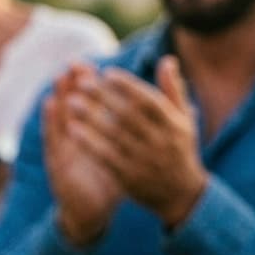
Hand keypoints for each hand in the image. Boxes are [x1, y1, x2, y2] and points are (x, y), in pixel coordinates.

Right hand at [44, 65, 122, 245]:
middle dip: (75, 84)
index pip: (94, 105)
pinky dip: (49, 119)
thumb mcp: (125, 156)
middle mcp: (77, 137)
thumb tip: (156, 115)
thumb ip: (136, 135)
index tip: (99, 66)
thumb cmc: (108, 182)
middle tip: (77, 62)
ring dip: (60, 95)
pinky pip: (52, 137)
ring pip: (61, 116)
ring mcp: (65, 148)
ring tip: (60, 75)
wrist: (91, 213)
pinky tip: (49, 104)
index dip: (95, 86)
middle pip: (75, 105)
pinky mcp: (56, 160)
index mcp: (95, 135)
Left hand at [63, 57, 206, 227]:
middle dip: (104, 98)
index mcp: (173, 124)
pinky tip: (71, 128)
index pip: (149, 101)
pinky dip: (89, 142)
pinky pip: (105, 157)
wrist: (181, 194)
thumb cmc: (178, 148)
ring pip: (114, 135)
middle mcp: (159, 141)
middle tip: (81, 82)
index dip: (128, 86)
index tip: (107, 73)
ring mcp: (143, 160)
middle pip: (127, 116)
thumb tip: (167, 60)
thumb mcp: (183, 120)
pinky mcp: (128, 176)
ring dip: (91, 117)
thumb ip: (173, 90)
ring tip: (70, 101)